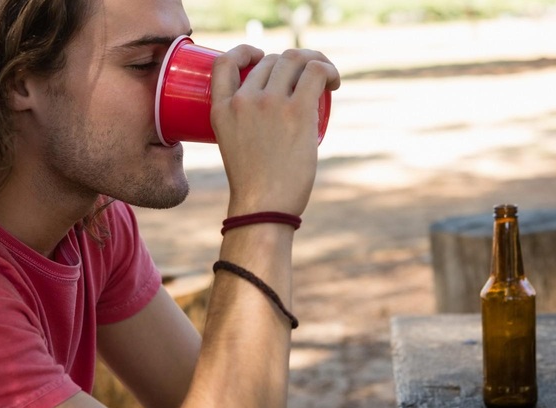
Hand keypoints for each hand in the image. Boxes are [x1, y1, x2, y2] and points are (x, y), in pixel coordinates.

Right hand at [209, 45, 340, 216]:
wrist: (263, 207)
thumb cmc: (255, 188)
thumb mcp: (235, 148)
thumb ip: (246, 129)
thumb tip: (270, 128)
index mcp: (221, 108)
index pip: (223, 62)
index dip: (244, 52)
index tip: (260, 59)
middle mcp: (243, 100)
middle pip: (271, 61)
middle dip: (292, 63)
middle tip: (307, 82)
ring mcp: (270, 103)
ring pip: (294, 60)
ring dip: (314, 62)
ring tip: (325, 79)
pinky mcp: (297, 111)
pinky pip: (316, 72)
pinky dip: (328, 69)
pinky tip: (333, 80)